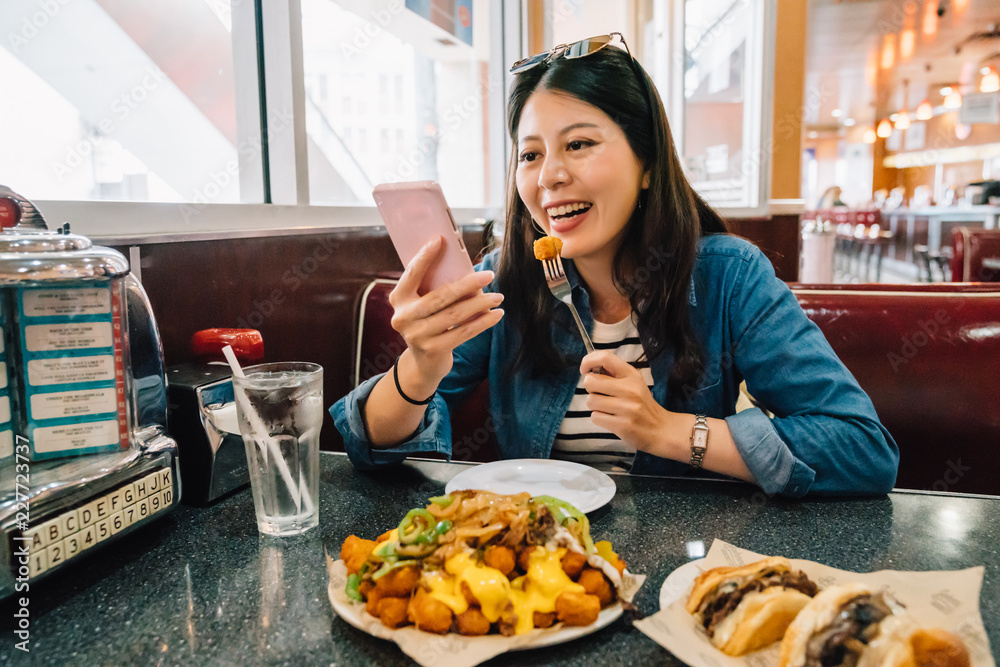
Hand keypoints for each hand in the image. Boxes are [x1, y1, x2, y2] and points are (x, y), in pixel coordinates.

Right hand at [389, 236, 503, 387]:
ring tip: (497, 296)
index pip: (412, 274)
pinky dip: (482, 322)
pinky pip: (463, 332)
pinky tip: (496, 315)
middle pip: (441, 296)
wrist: (424, 363)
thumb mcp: (423, 305)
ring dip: (480, 303)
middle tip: (489, 275)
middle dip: (468, 284)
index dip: (425, 257)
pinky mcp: (433, 350)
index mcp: (398, 299)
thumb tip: (464, 268)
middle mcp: (403, 317)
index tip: (440, 240)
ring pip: (455, 314)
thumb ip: (433, 288)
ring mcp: (417, 335)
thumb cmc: (428, 323)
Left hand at [580, 351, 683, 457]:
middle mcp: (630, 389)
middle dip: (591, 389)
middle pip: (591, 381)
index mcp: (631, 375)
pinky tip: (612, 419)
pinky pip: (595, 417)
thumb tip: (589, 367)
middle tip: (601, 394)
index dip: (588, 361)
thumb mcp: (633, 383)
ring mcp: (626, 408)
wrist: (660, 429)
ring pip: (591, 401)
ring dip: (595, 406)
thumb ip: (613, 374)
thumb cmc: (642, 405)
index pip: (604, 357)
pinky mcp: (622, 425)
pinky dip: (600, 419)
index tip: (585, 370)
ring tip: (609, 408)